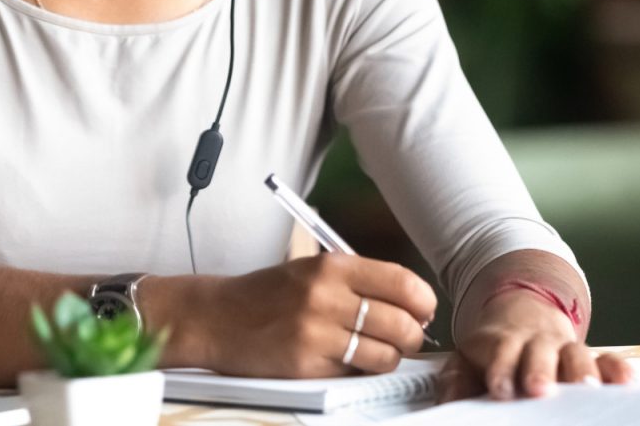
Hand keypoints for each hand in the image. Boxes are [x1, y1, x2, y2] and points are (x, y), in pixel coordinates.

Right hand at [199, 253, 437, 378]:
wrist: (216, 317)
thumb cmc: (267, 295)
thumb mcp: (311, 271)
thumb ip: (358, 283)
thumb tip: (412, 306)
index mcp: (332, 266)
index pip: (404, 283)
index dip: (423, 302)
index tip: (422, 311)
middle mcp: (326, 296)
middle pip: (402, 324)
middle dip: (412, 336)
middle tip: (404, 338)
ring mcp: (316, 332)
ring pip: (385, 355)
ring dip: (388, 358)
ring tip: (373, 352)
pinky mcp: (306, 364)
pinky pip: (354, 373)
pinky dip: (357, 371)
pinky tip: (342, 360)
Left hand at [438, 290, 632, 401]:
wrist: (520, 315)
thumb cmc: (494, 350)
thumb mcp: (467, 359)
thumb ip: (457, 380)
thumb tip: (450, 403)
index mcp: (503, 343)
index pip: (501, 354)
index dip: (501, 369)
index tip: (500, 387)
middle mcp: (536, 343)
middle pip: (540, 354)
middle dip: (540, 371)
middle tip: (540, 389)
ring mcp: (565, 349)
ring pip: (576, 355)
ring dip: (581, 371)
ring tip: (588, 389)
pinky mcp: (590, 357)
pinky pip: (607, 359)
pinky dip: (617, 369)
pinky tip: (627, 382)